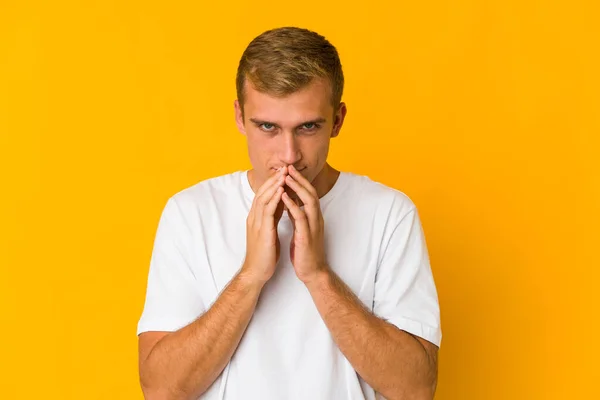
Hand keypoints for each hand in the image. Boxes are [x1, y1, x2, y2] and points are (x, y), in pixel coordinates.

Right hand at [241, 167, 286, 285]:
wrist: (256, 272)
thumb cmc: (264, 254)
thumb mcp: (269, 231)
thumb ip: (272, 217)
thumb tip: (281, 204)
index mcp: (256, 218)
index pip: (263, 195)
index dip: (272, 183)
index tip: (283, 172)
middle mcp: (254, 218)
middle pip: (262, 193)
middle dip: (273, 179)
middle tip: (283, 167)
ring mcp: (256, 223)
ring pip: (263, 198)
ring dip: (274, 185)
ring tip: (283, 174)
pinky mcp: (261, 231)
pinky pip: (267, 211)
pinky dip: (274, 199)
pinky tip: (281, 191)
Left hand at [281, 165, 328, 284]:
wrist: (312, 272)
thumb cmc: (304, 252)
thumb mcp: (300, 229)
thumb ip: (297, 216)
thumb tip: (289, 203)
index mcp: (313, 217)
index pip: (308, 194)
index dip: (300, 181)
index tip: (289, 170)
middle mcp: (315, 219)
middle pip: (310, 192)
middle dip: (299, 179)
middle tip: (288, 167)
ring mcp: (313, 226)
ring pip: (309, 201)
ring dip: (297, 187)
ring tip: (286, 177)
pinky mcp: (307, 236)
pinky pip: (301, 216)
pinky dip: (292, 204)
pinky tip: (284, 196)